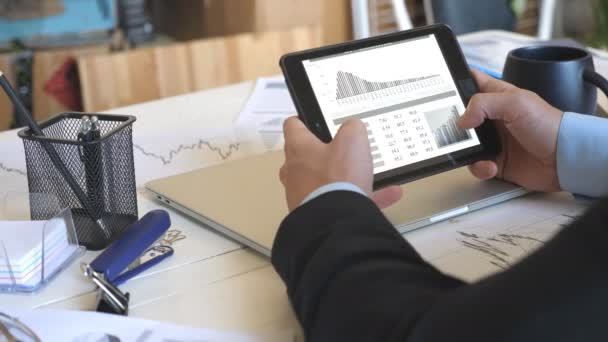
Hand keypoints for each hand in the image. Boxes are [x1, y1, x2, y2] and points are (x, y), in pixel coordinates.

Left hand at [280, 117, 402, 211]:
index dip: (304, 119)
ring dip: (348, 178)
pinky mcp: (314, 214)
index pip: (293, 126)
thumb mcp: (352, 141)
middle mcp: (295, 172)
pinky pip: (339, 202)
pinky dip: (362, 199)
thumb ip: (353, 128)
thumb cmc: (338, 176)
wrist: (335, 222)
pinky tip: (389, 196)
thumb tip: (352, 127)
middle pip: (306, 156)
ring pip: (326, 182)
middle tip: (344, 149)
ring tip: (372, 175)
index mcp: (299, 149)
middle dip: (325, 153)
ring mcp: (302, 195)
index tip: (315, 119)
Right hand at [458, 69, 563, 191]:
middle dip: (451, 123)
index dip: (455, 81)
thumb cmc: (549, 125)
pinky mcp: (495, 161)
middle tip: (451, 128)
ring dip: (465, 150)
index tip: (439, 87)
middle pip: (460, 116)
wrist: (565, 159)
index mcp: (497, 96)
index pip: (472, 82)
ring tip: (476, 151)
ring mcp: (493, 140)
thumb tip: (461, 119)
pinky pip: (475, 165)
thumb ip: (483, 104)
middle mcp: (492, 118)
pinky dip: (479, 167)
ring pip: (464, 143)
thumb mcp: (516, 103)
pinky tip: (491, 166)